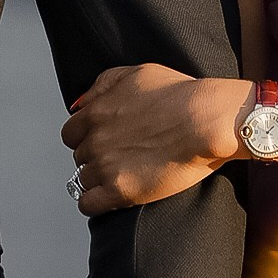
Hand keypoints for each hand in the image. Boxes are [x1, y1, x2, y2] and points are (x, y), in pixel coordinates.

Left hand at [63, 64, 241, 214]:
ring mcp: (105, 166)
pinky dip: (96, 203)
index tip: (106, 140)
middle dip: (98, 157)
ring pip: (83, 180)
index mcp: (95, 112)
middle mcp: (95, 139)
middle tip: (125, 156)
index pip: (71, 133)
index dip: (88, 138)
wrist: (206, 120)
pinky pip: (88, 204)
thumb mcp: (136, 73)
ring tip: (128, 174)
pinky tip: (115, 195)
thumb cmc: (180, 95)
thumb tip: (79, 105)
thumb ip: (102, 85)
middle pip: (80, 156)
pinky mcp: (119, 190)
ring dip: (100, 180)